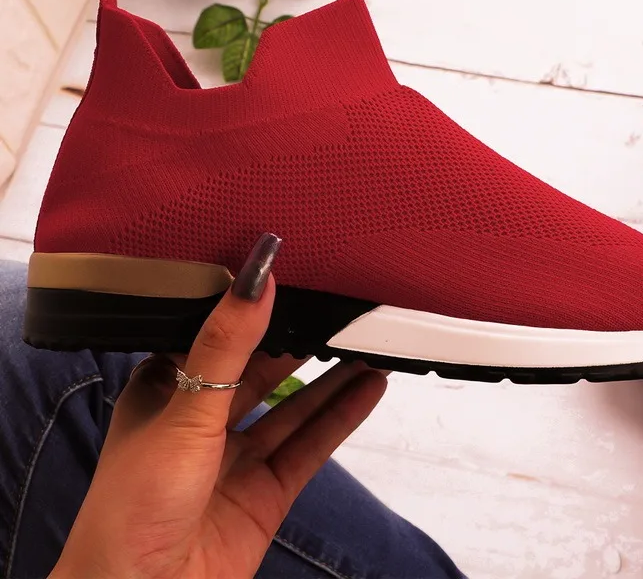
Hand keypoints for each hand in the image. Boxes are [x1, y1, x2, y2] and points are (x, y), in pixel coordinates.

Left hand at [51, 234, 387, 578]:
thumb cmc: (137, 500)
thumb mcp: (185, 409)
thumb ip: (227, 344)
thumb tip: (259, 277)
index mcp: (167, 390)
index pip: (218, 336)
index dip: (256, 309)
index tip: (295, 277)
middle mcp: (204, 419)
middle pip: (264, 370)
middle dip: (303, 341)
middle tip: (346, 308)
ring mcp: (238, 457)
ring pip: (294, 405)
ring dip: (333, 377)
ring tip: (373, 342)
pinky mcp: (268, 491)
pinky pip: (311, 444)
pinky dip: (342, 415)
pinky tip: (372, 386)